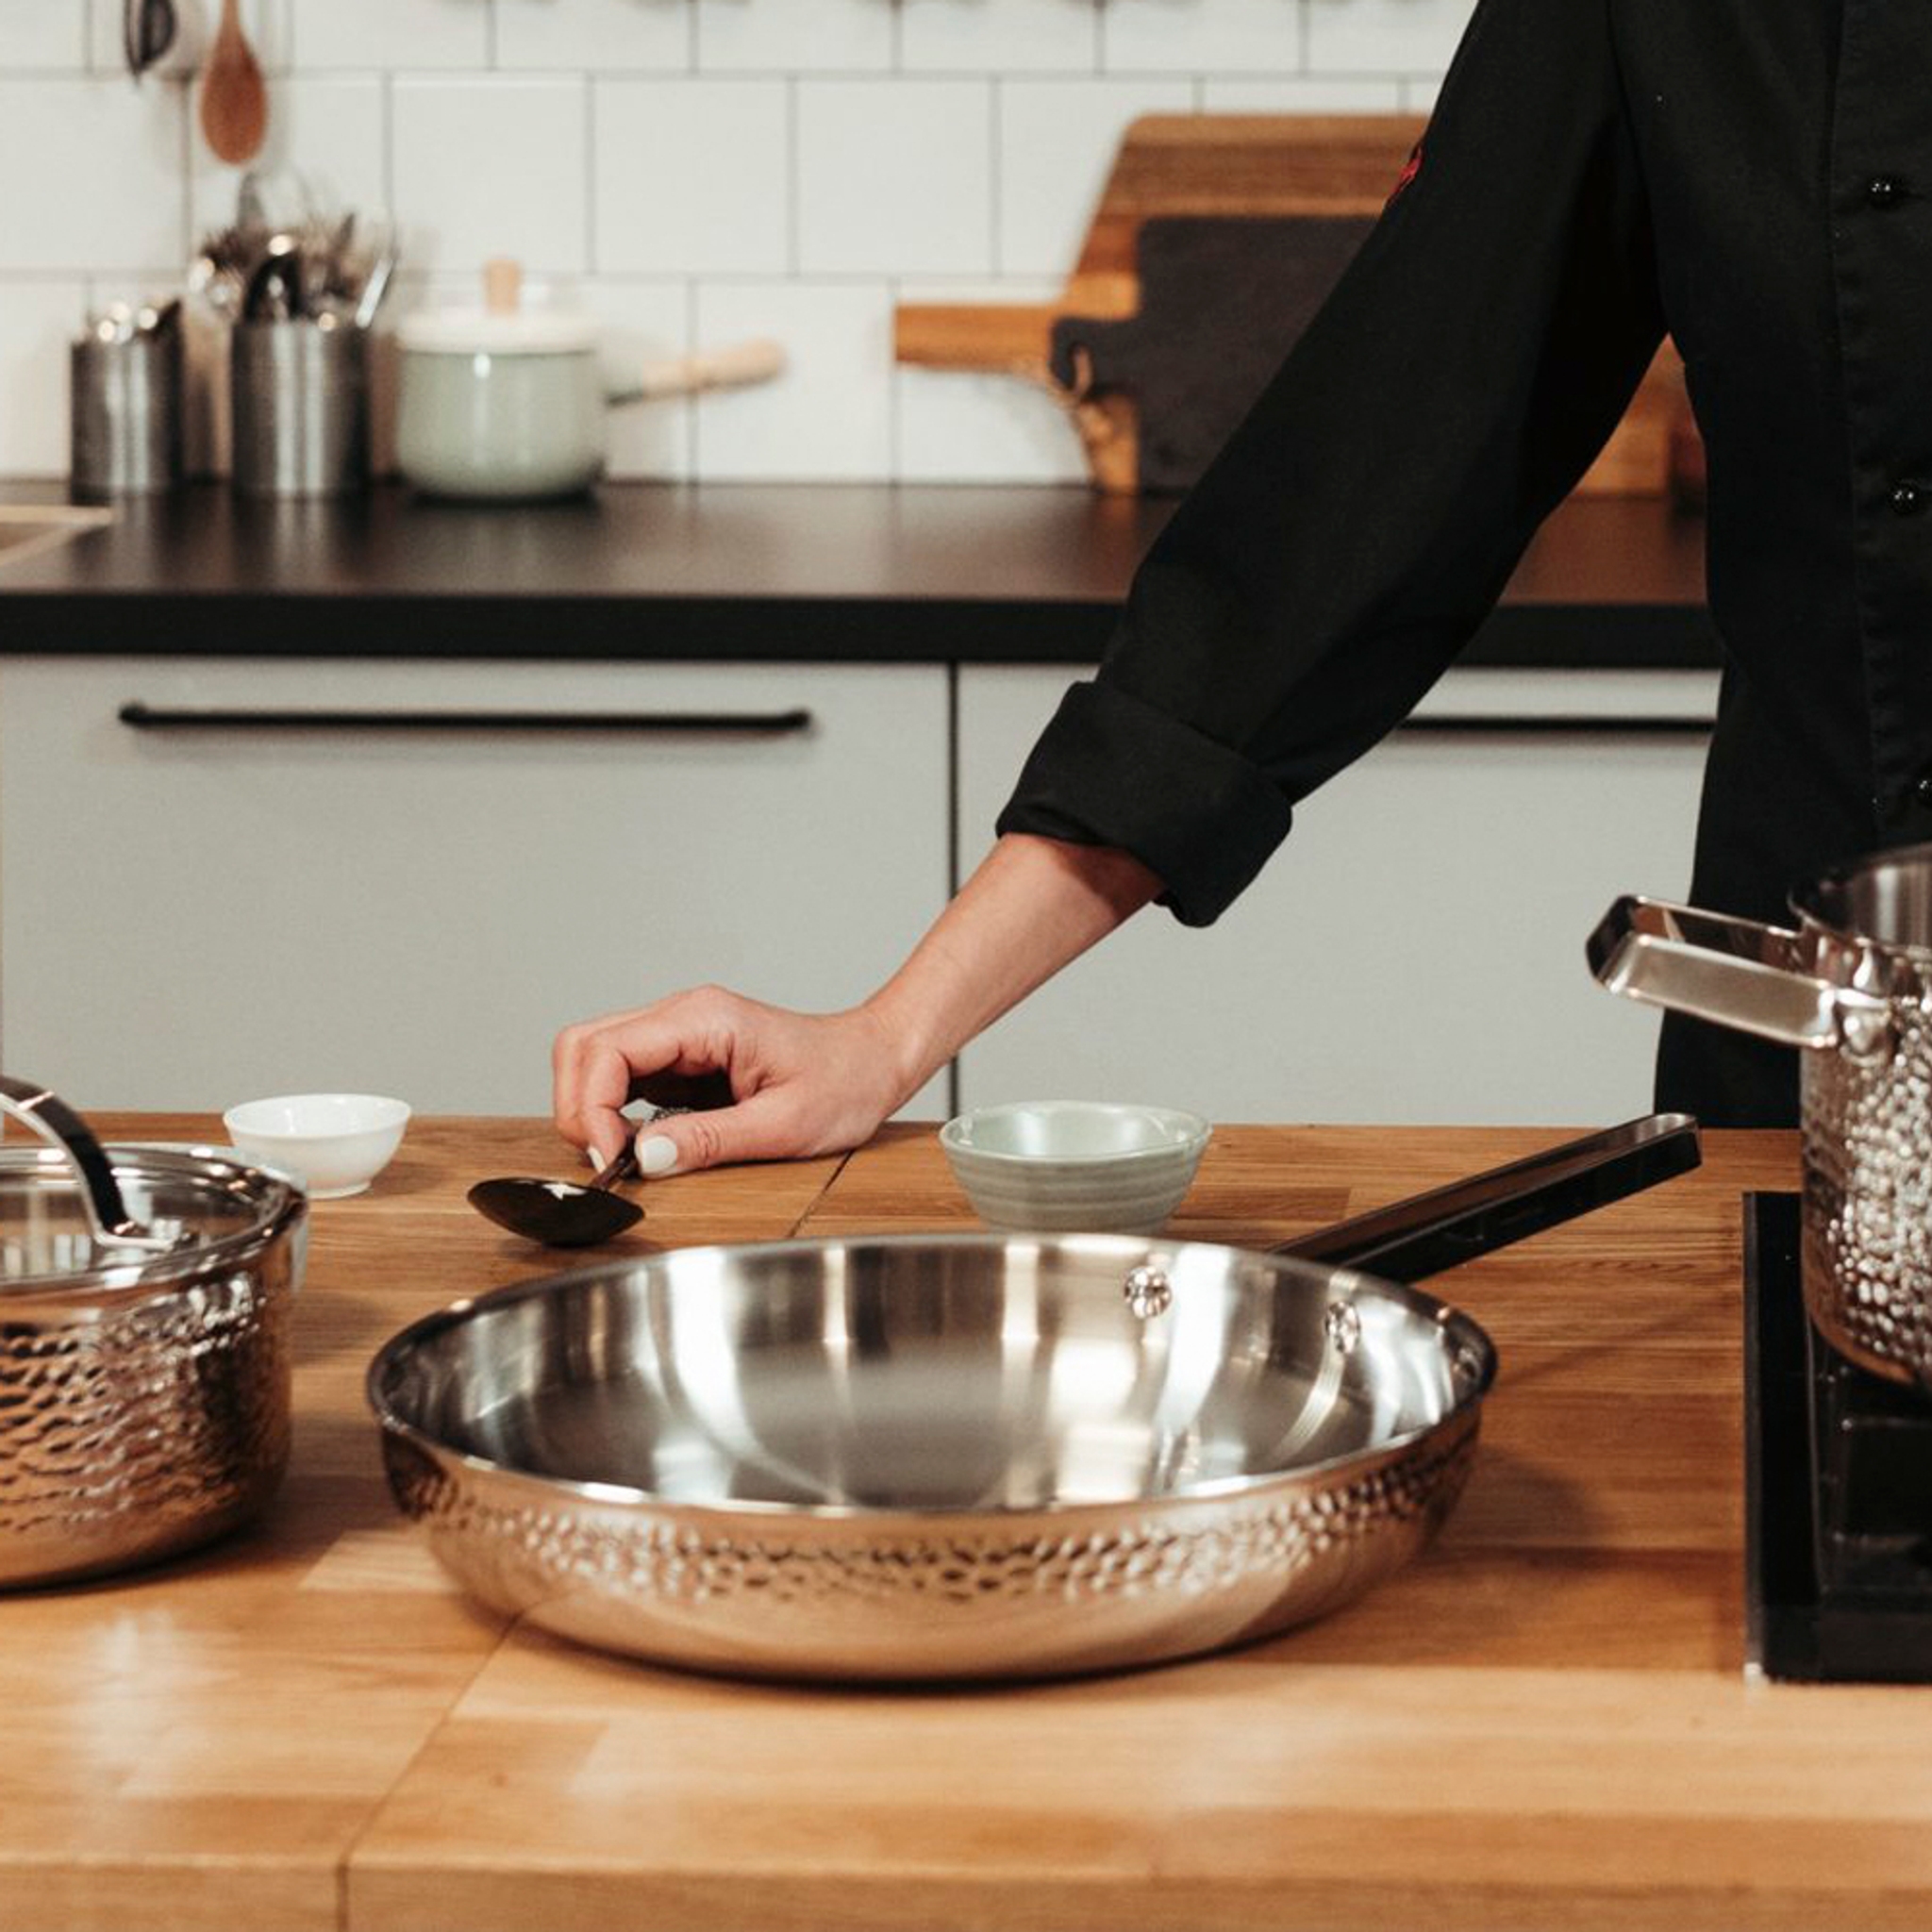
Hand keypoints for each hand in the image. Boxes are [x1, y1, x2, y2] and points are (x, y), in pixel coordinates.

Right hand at [552, 987, 921, 1176]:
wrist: (874, 1060)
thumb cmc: (844, 1081)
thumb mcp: (784, 1125)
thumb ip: (710, 1140)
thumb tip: (644, 1159)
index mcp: (703, 1019)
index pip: (604, 1050)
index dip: (589, 1109)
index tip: (609, 1160)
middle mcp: (681, 1017)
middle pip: (582, 1046)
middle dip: (577, 1108)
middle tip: (607, 1161)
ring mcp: (678, 1035)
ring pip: (593, 1059)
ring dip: (591, 1110)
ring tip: (624, 1156)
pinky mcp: (681, 1058)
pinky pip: (622, 1078)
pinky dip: (612, 1114)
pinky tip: (641, 1145)